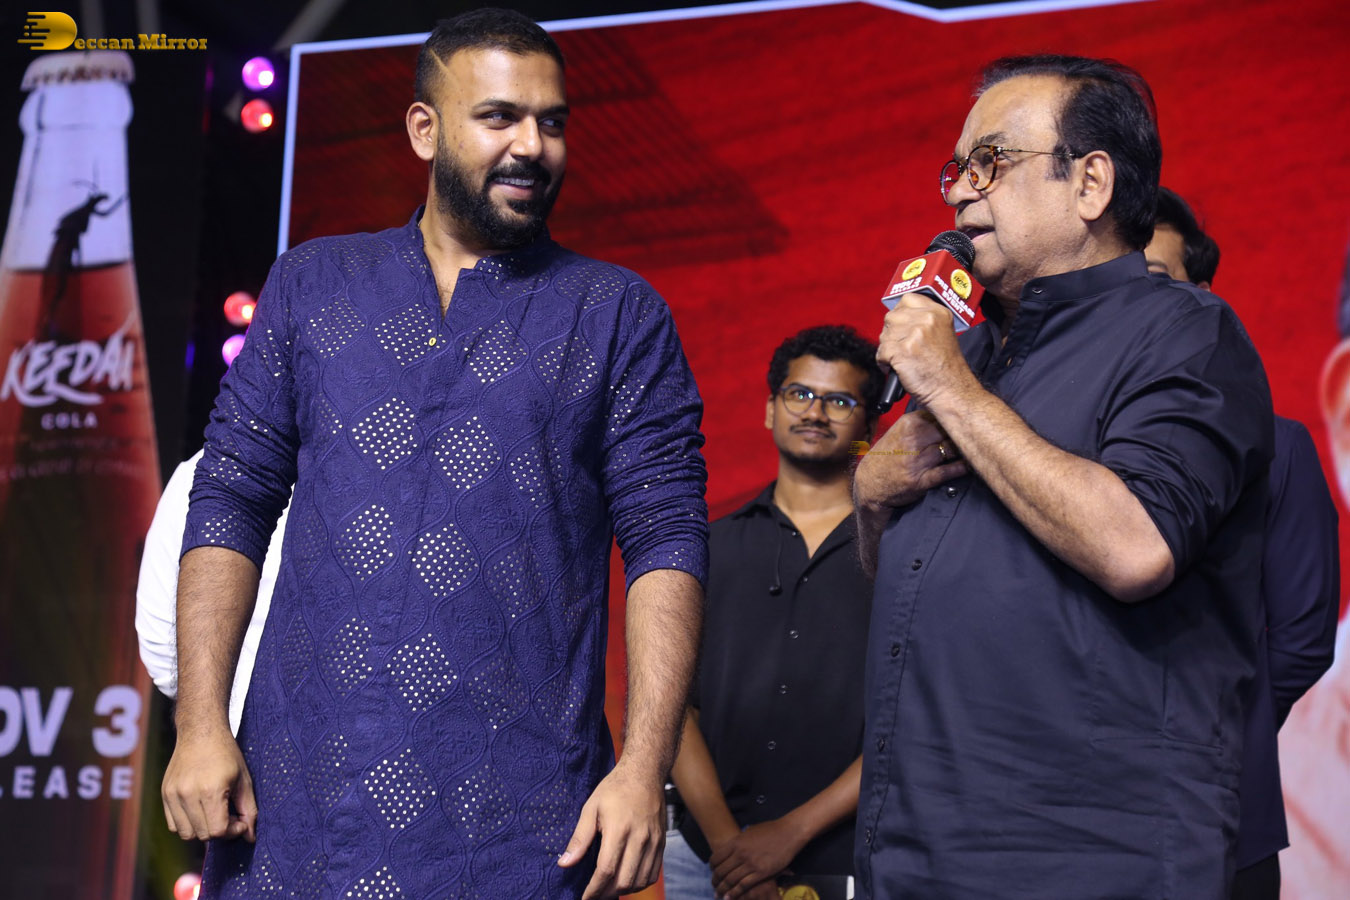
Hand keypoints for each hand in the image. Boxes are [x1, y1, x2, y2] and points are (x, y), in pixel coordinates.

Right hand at [161, 727, 256, 841]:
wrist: (201, 732)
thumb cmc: (227, 755)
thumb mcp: (244, 780)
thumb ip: (249, 810)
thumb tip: (250, 837)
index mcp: (210, 790)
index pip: (217, 831)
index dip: (232, 830)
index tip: (240, 820)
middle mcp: (188, 794)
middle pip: (202, 835)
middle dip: (219, 830)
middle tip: (230, 815)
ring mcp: (173, 795)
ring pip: (186, 833)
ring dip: (202, 829)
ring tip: (214, 812)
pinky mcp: (165, 794)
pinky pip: (173, 825)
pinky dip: (187, 824)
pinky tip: (200, 809)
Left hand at [558, 763, 663, 898]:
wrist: (645, 773)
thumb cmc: (615, 788)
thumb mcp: (591, 808)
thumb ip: (579, 838)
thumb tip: (564, 863)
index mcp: (619, 829)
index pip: (606, 870)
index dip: (594, 889)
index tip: (584, 898)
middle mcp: (639, 838)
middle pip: (624, 881)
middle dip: (607, 894)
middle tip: (594, 895)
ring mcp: (653, 842)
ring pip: (640, 881)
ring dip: (624, 891)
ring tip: (609, 890)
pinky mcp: (661, 843)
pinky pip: (653, 873)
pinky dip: (640, 883)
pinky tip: (627, 880)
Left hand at [710, 818, 803, 898]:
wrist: (788, 833)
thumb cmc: (770, 830)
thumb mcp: (749, 832)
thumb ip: (739, 842)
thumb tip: (732, 848)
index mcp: (735, 842)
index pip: (716, 858)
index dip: (712, 867)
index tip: (712, 872)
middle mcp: (740, 853)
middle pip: (721, 871)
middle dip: (715, 881)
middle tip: (714, 887)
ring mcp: (750, 863)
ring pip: (730, 880)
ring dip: (722, 889)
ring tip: (719, 894)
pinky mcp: (761, 873)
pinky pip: (743, 885)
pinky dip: (734, 893)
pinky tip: (730, 897)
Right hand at [855, 410, 967, 510]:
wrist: (869, 485)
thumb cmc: (886, 457)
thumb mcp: (898, 431)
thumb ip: (920, 422)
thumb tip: (948, 414)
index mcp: (907, 424)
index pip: (940, 414)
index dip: (956, 416)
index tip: (969, 416)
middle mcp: (911, 441)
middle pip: (947, 430)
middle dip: (962, 431)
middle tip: (978, 431)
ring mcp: (915, 461)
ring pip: (949, 449)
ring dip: (964, 449)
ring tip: (977, 446)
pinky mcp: (920, 480)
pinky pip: (947, 471)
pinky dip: (961, 467)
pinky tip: (969, 464)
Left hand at [877, 293, 975, 407]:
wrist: (952, 391)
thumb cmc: (945, 369)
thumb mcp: (943, 334)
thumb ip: (923, 322)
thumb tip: (897, 318)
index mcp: (938, 312)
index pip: (908, 299)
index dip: (900, 313)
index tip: (901, 326)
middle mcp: (928, 319)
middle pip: (892, 317)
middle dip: (892, 334)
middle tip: (900, 348)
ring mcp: (915, 333)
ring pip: (884, 335)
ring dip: (887, 349)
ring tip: (900, 360)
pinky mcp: (903, 350)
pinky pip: (881, 352)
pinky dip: (884, 363)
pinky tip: (895, 369)